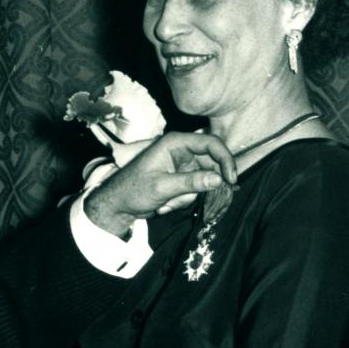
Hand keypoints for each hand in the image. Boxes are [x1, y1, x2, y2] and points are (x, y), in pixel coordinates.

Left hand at [83, 132, 235, 236]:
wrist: (117, 205)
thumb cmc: (133, 190)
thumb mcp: (162, 186)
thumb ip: (191, 182)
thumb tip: (219, 179)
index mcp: (175, 142)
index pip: (211, 143)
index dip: (225, 159)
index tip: (231, 178)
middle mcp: (181, 150)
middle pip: (211, 163)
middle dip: (202, 185)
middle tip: (191, 199)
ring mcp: (183, 165)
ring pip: (204, 180)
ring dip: (188, 196)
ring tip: (166, 202)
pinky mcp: (182, 178)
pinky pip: (195, 189)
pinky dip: (183, 200)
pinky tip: (165, 204)